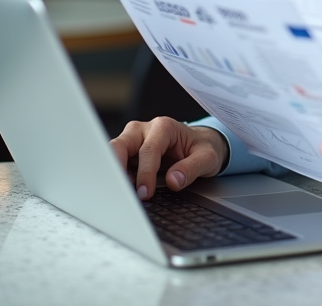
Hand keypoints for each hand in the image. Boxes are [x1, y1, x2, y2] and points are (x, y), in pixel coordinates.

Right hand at [110, 117, 229, 199]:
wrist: (200, 144)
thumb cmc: (202, 148)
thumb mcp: (208, 157)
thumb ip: (192, 168)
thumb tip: (174, 181)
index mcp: (164, 127)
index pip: (148, 150)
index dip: (145, 173)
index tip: (145, 193)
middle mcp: (144, 130)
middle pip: (121, 145)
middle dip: (117, 168)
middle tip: (121, 193)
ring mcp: (133, 140)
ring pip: (114, 153)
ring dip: (114, 174)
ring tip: (119, 195)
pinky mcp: (129, 152)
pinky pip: (116, 163)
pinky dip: (117, 177)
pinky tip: (122, 191)